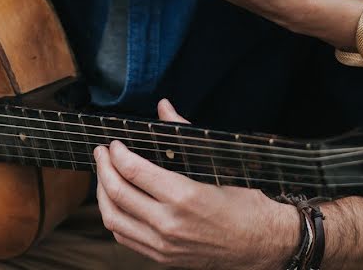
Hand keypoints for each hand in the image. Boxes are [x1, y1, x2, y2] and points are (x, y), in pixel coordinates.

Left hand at [94, 99, 298, 268]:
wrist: (261, 244)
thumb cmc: (245, 203)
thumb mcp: (217, 163)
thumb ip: (184, 134)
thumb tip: (164, 107)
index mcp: (185, 196)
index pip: (134, 172)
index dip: (117, 154)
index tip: (114, 143)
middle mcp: (170, 223)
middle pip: (117, 194)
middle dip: (103, 169)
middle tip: (101, 153)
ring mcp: (163, 244)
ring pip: (113, 218)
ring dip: (102, 193)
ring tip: (104, 175)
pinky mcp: (162, 257)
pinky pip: (124, 237)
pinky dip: (114, 217)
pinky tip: (116, 202)